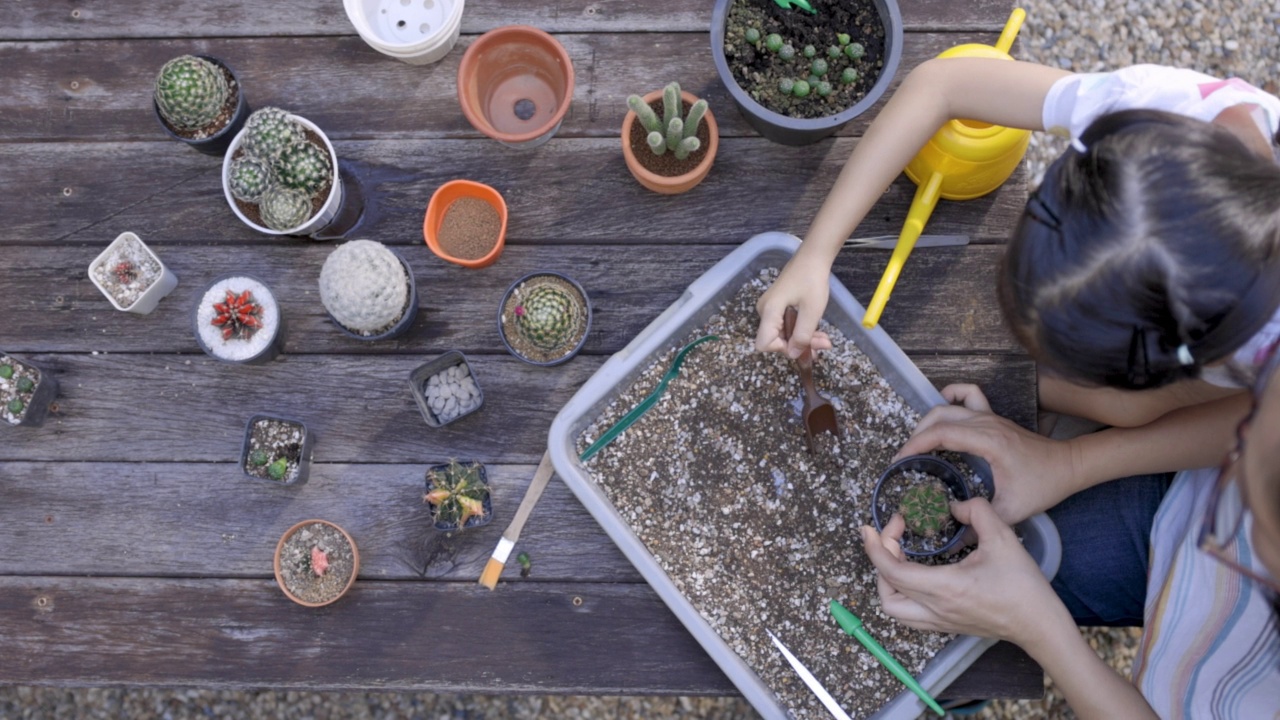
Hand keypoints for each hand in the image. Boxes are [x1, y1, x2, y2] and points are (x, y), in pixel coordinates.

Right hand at [755, 254, 831, 356]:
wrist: (812, 257)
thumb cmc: (812, 280)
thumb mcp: (812, 311)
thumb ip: (802, 336)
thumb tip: (793, 355)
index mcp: (769, 312)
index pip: (764, 344)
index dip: (783, 349)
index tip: (804, 345)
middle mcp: (764, 312)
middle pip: (775, 340)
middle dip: (799, 345)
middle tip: (823, 344)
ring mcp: (770, 309)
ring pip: (783, 334)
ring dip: (803, 339)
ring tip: (824, 340)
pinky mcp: (777, 306)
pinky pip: (785, 325)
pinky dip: (800, 330)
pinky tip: (816, 332)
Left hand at [861, 498, 1060, 645]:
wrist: (1040, 625)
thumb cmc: (1023, 586)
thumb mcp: (1003, 538)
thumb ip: (977, 511)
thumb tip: (955, 505)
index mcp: (944, 588)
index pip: (892, 570)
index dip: (875, 547)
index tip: (869, 527)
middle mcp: (935, 609)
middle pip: (885, 591)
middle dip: (879, 560)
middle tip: (894, 536)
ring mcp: (939, 622)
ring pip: (893, 608)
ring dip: (887, 580)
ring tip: (899, 555)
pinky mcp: (945, 626)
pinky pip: (908, 615)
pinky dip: (900, 593)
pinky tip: (913, 573)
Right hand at [896, 384, 1080, 523]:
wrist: (1068, 466)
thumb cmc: (1043, 485)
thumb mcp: (1012, 510)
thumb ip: (981, 522)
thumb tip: (954, 537)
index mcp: (988, 441)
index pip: (942, 433)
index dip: (916, 444)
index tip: (901, 460)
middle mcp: (987, 423)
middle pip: (940, 416)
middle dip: (917, 434)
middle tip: (906, 457)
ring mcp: (990, 416)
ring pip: (949, 404)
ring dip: (929, 418)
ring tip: (919, 440)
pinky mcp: (994, 417)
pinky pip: (968, 394)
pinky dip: (951, 396)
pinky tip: (944, 414)